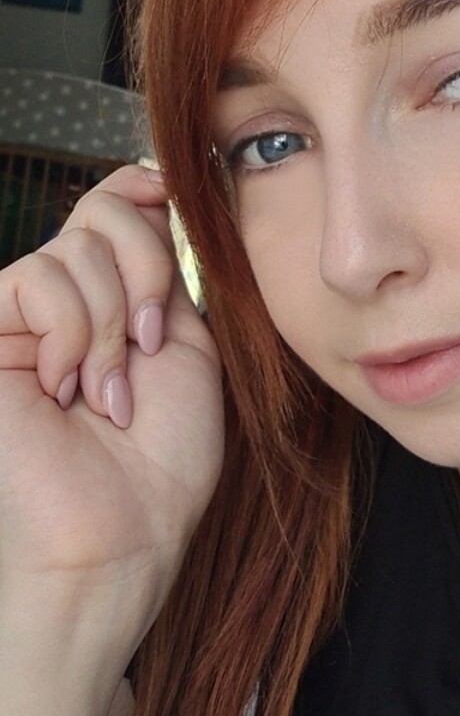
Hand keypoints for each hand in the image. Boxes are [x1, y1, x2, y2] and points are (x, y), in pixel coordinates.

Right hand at [0, 164, 223, 649]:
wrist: (123, 530)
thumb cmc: (162, 457)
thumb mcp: (183, 344)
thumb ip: (163, 270)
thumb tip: (148, 185)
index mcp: (114, 301)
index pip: (115, 207)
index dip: (141, 190)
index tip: (172, 194)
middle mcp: (64, 304)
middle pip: (102, 214)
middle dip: (146, 269)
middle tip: (148, 344)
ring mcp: (20, 320)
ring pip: (73, 249)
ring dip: (111, 324)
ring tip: (107, 393)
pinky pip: (36, 280)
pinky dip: (72, 333)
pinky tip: (66, 389)